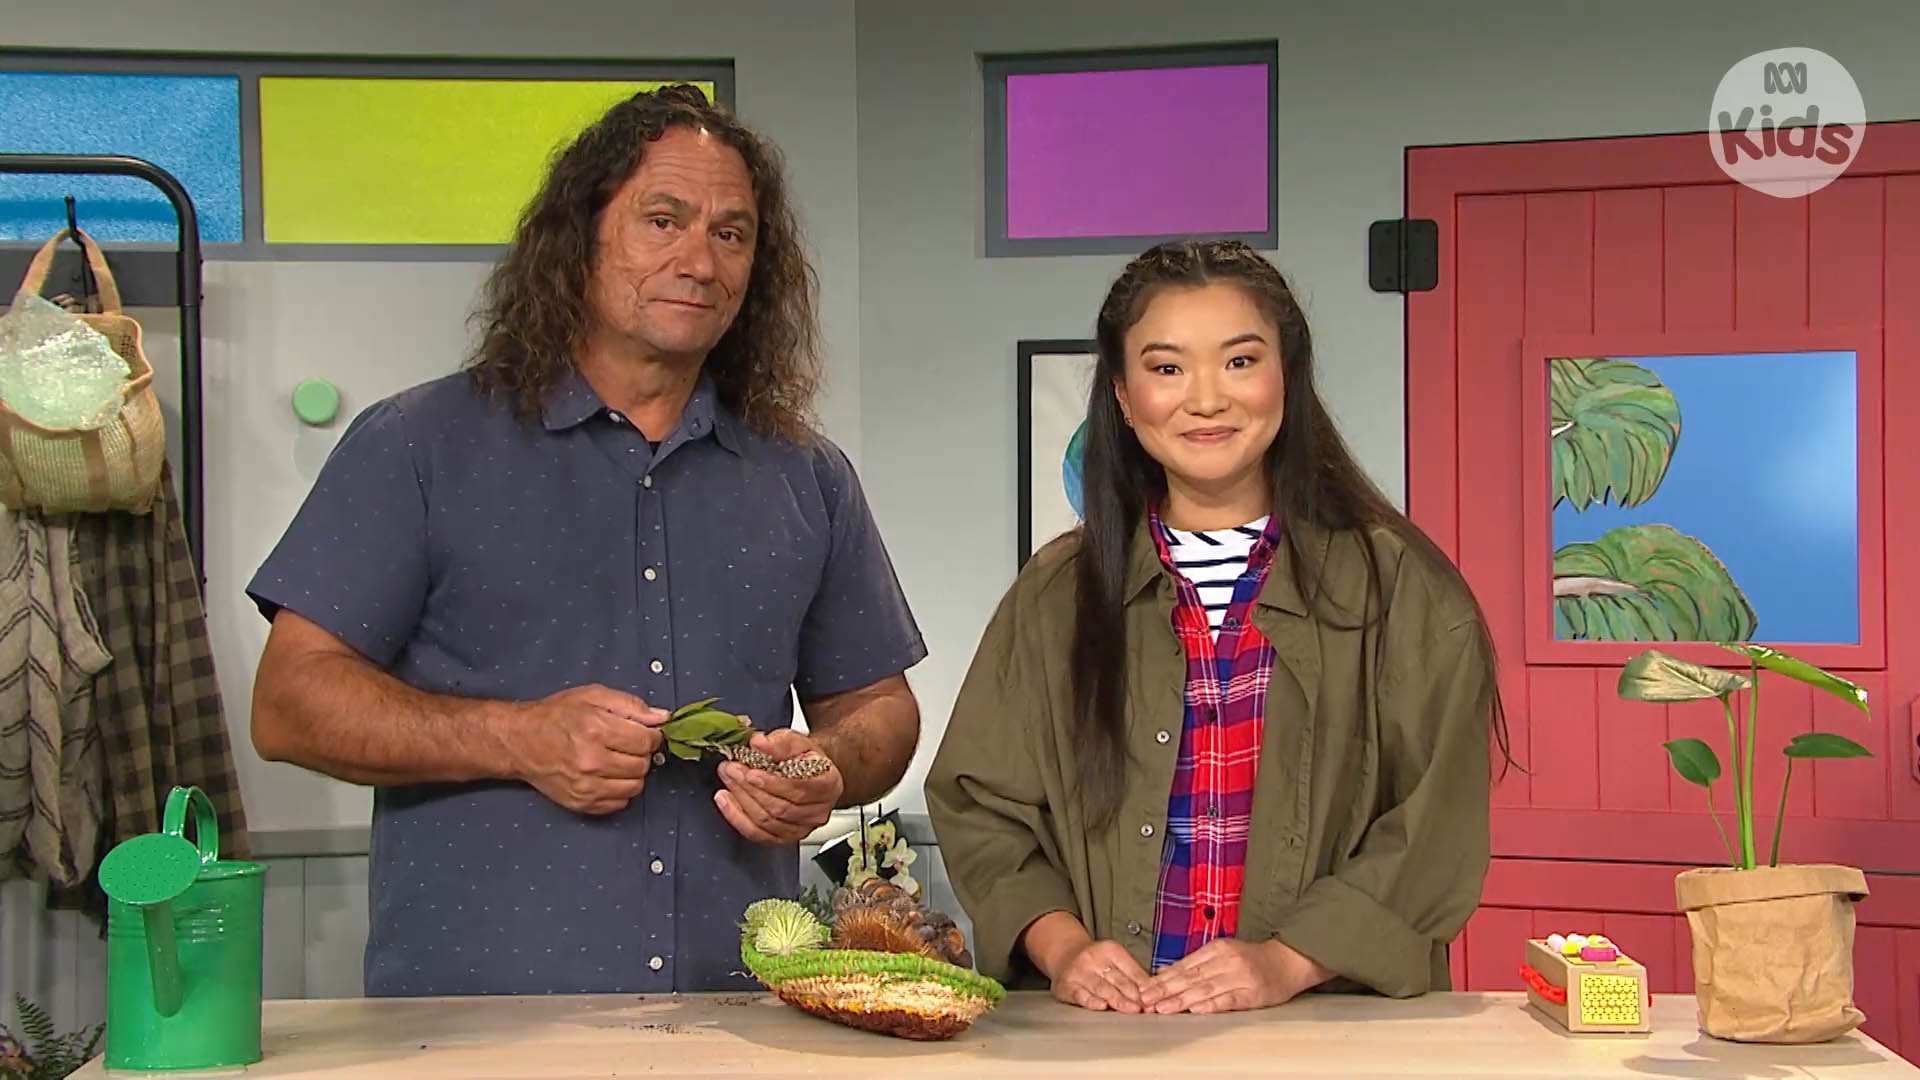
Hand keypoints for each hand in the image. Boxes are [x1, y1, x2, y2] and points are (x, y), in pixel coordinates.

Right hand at [511, 684, 667, 814]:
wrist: (521, 742)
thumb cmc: (556, 716)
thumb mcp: (593, 696)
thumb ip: (631, 705)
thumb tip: (662, 717)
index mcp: (596, 730)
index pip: (647, 741)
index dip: (650, 735)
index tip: (642, 732)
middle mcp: (591, 761)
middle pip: (643, 765)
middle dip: (640, 753)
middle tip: (625, 744)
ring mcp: (586, 786)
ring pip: (635, 787)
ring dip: (632, 773)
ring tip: (616, 760)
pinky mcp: (581, 803)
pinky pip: (620, 803)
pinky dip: (620, 790)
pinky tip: (607, 775)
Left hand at [714, 727, 842, 843]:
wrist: (809, 773)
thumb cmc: (804, 758)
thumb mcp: (797, 741)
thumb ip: (780, 742)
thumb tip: (759, 743)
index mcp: (828, 784)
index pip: (799, 788)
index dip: (772, 783)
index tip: (751, 772)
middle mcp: (818, 811)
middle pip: (780, 807)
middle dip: (750, 788)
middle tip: (731, 769)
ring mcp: (802, 828)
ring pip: (767, 821)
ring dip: (741, 800)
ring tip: (727, 780)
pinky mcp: (785, 837)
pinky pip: (758, 834)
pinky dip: (737, 818)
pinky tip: (726, 802)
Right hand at [1046, 938, 1151, 1012]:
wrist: (1065, 956)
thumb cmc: (1096, 963)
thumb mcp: (1115, 960)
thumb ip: (1133, 975)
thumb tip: (1153, 993)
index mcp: (1110, 950)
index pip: (1131, 968)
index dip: (1144, 985)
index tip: (1153, 998)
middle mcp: (1093, 958)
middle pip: (1118, 979)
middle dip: (1134, 995)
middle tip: (1145, 1007)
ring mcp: (1079, 971)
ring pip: (1102, 988)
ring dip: (1118, 1000)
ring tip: (1131, 1009)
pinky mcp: (1067, 985)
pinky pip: (1081, 995)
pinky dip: (1092, 1001)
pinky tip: (1102, 1006)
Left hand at [1139, 939, 1330, 1013]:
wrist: (1289, 961)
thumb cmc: (1252, 959)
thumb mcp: (1223, 953)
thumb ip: (1197, 964)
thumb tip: (1166, 973)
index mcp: (1216, 949)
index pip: (1184, 966)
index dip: (1162, 978)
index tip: (1143, 989)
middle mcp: (1226, 961)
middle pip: (1191, 977)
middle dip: (1165, 990)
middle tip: (1146, 1001)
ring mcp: (1240, 977)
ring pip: (1206, 989)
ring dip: (1182, 1000)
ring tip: (1164, 1008)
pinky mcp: (1253, 994)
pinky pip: (1229, 999)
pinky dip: (1212, 1005)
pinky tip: (1197, 1010)